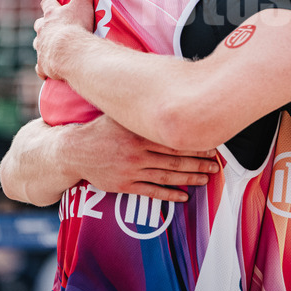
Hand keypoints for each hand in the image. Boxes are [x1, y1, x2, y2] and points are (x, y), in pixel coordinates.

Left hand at [34, 0, 95, 79]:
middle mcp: (42, 31)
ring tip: (54, 48)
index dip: (50, 1)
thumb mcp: (82, 2)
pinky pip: (40, 67)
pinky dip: (44, 68)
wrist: (68, 52)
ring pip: (38, 45)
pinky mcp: (43, 65)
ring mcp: (41, 48)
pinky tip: (50, 71)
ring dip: (44, 45)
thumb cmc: (75, 26)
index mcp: (51, 15)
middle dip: (44, 25)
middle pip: (39, 25)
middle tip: (55, 27)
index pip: (47, 3)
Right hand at [70, 115, 218, 202]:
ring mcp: (131, 170)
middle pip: (175, 159)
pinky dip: (169, 195)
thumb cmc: (100, 128)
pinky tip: (183, 197)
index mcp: (138, 133)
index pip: (173, 139)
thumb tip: (167, 93)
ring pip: (166, 176)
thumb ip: (141, 110)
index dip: (195, 144)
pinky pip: (151, 191)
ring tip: (206, 179)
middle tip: (216, 165)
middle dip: (199, 162)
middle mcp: (137, 152)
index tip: (213, 145)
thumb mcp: (120, 114)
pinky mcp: (124, 185)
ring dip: (189, 178)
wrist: (74, 150)